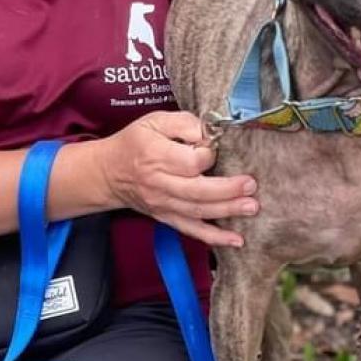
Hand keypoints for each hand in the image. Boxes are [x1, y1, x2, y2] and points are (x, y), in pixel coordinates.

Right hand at [99, 111, 257, 246]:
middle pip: (197, 191)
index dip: (207, 155)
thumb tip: (209, 133)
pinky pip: (191, 230)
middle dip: (227, 190)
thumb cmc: (135, 142)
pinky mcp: (166, 217)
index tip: (214, 147)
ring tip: (251, 207)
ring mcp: (163, 204)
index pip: (189, 162)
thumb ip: (184, 123)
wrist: (109, 172)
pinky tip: (235, 240)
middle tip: (251, 185)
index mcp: (155, 155)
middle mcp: (158, 183)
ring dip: (227, 211)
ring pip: (198, 212)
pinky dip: (214, 238)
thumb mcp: (154, 120)